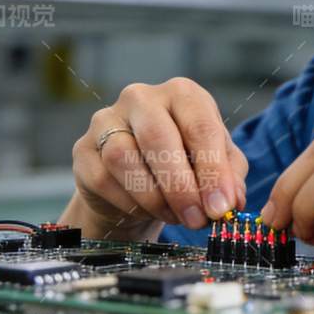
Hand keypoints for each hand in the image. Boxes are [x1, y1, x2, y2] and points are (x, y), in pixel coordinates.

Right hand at [72, 77, 248, 235]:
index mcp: (182, 94)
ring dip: (154, 197)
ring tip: (175, 216)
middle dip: (181, 186)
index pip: (199, 125)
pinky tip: (145, 211)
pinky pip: (102, 178)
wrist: (137, 180)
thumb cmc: (184, 163)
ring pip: (123, 158)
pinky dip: (128, 203)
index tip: (222, 207)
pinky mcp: (83, 149)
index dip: (213, 170)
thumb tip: (231, 202)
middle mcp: (142, 98)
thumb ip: (229, 178)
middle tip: (198, 220)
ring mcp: (106, 120)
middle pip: (157, 137)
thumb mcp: (217, 164)